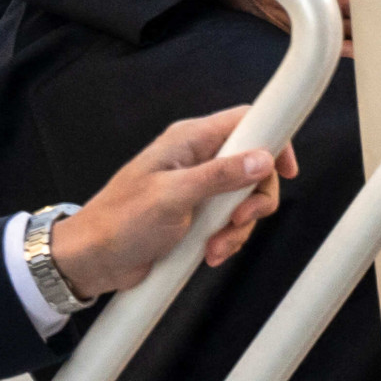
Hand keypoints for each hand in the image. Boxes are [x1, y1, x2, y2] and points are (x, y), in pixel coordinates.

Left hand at [49, 106, 293, 297]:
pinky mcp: (197, 215)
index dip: (273, 139)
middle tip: (240, 219)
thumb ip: (220, 176)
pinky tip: (209, 253)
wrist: (94, 259)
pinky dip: (227, 239)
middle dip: (254, 199)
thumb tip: (262, 158)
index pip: (246, 121)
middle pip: (254, 166)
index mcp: (189, 140)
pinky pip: (229, 222)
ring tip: (215, 246)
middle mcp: (197, 159)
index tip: (287, 170)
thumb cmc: (121, 221)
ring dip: (238, 227)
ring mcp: (198, 188)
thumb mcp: (173, 197)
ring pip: (244, 199)